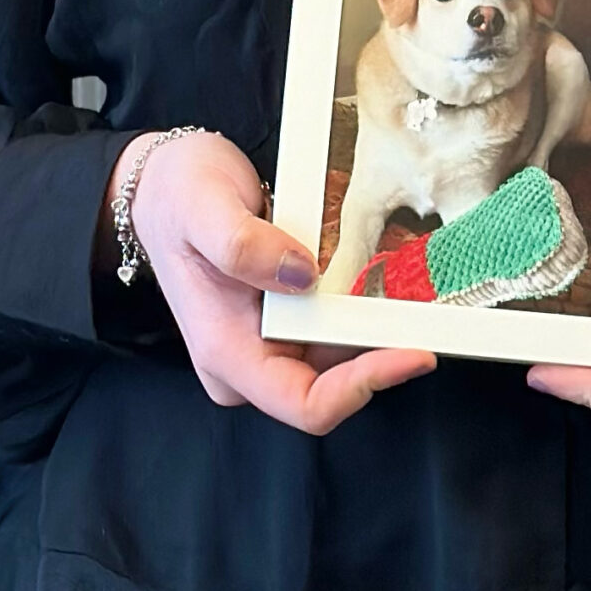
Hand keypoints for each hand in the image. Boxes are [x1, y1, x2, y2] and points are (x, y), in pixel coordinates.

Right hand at [112, 132, 434, 434]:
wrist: (162, 187)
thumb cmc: (175, 196)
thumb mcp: (201, 206)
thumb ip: (243, 244)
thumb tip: (301, 274)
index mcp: (225, 351)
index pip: (304, 403)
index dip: (363, 386)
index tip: (413, 353)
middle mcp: (248, 361)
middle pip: (333, 384)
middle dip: (382, 350)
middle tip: (429, 308)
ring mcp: (266, 345)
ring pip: (341, 358)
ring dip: (379, 327)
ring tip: (413, 283)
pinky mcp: (283, 324)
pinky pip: (335, 328)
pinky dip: (365, 307)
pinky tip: (387, 275)